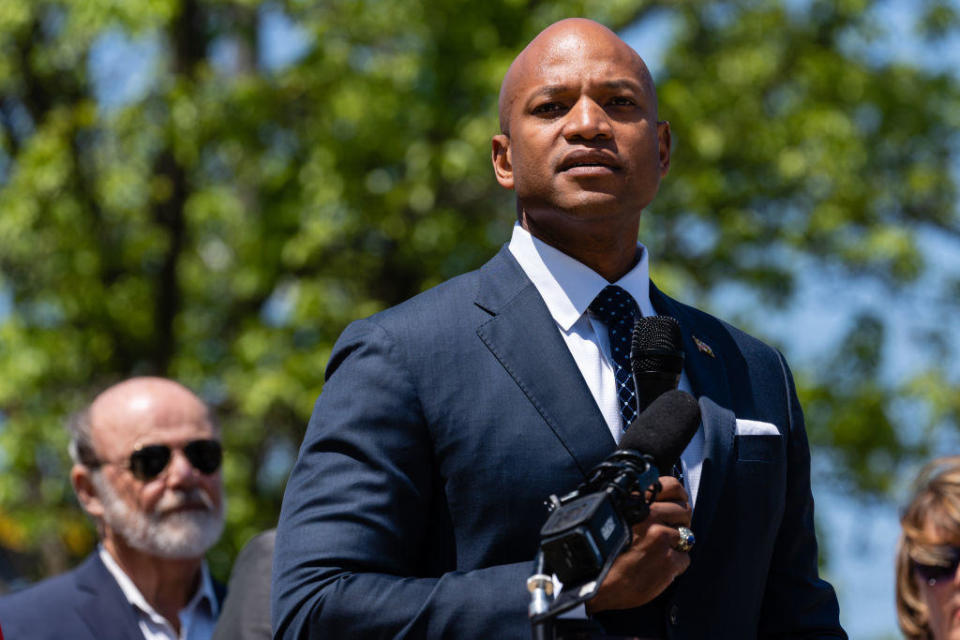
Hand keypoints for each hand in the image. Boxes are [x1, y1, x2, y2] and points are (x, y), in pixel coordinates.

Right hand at [585, 476, 691, 613]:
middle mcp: (649, 516)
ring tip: (658, 552)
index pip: (671, 486)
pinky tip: (658, 567)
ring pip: (686, 534)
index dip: (678, 495)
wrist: (595, 584)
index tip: (677, 502)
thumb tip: (652, 500)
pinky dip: (675, 564)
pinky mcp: (668, 560)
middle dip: (680, 521)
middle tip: (669, 530)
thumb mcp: (611, 517)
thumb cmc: (599, 553)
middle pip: (683, 510)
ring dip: (675, 544)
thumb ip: (631, 505)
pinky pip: (684, 558)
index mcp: (635, 502)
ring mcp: (660, 537)